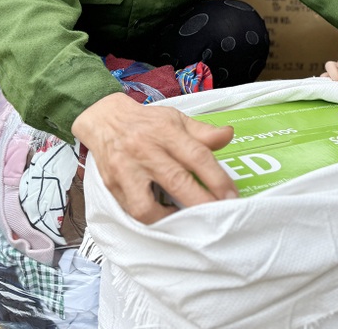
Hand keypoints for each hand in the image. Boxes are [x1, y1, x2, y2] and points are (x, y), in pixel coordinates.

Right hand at [72, 92, 236, 223]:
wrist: (105, 120)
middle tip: (220, 216)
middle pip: (177, 181)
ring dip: (170, 218)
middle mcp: (145, 150)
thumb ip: (203, 131)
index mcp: (166, 131)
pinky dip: (152, 218)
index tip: (232, 196)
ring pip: (147, 205)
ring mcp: (126, 170)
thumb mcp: (176, 118)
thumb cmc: (147, 122)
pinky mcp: (112, 185)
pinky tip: (165, 216)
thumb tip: (229, 135)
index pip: (197, 155)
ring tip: (186, 219)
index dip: (217, 179)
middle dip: (201, 203)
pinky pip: (133, 211)